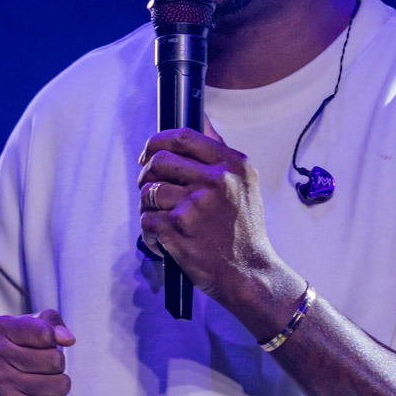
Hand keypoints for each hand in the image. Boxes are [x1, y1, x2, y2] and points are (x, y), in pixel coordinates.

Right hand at [0, 309, 74, 395]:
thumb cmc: (23, 360)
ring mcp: (0, 386)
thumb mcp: (34, 331)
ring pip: (61, 385)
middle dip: (57, 368)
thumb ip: (52, 322)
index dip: (53, 341)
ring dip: (58, 390)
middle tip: (39, 372)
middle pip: (56, 360)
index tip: (41, 346)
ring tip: (39, 389)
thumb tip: (67, 338)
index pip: (45, 332)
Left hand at [137, 125, 281, 310]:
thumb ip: (221, 158)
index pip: (184, 137)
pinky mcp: (177, 228)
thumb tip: (201, 122)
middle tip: (150, 189)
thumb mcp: (246, 186)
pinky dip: (149, 234)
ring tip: (160, 219)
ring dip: (147, 206)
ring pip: (148, 191)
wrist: (249, 273)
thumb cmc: (244, 232)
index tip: (149, 153)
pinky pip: (146, 220)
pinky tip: (162, 241)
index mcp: (232, 165)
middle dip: (147, 174)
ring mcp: (195, 204)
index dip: (158, 141)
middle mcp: (216, 180)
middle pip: (160, 161)